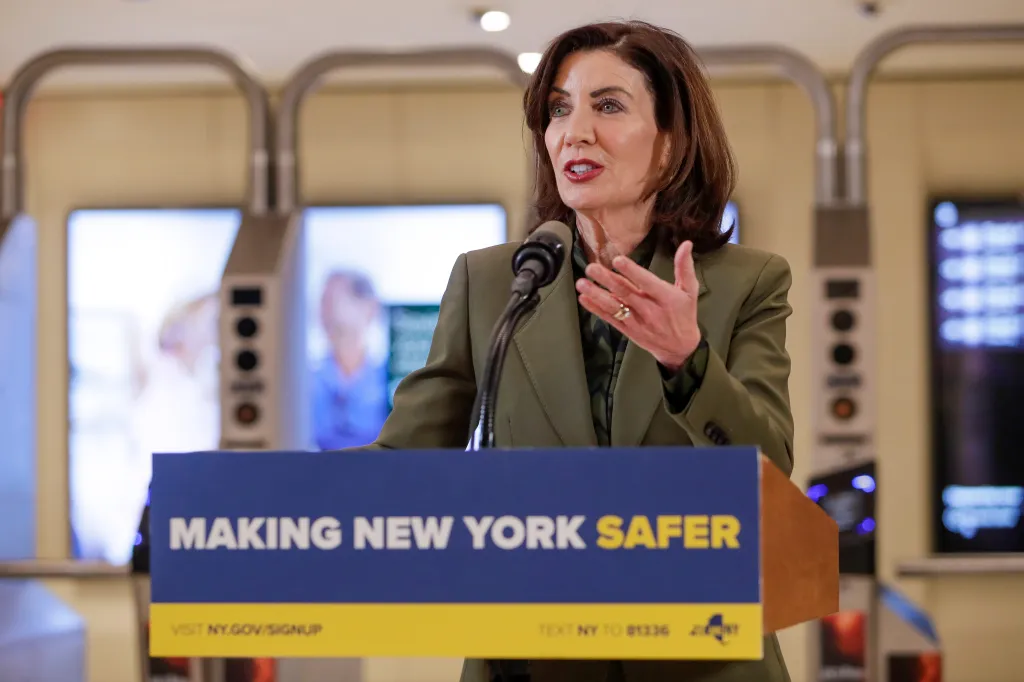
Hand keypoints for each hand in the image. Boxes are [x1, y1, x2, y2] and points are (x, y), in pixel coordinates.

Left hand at [575, 240, 701, 371]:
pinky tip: (584, 299)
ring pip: (615, 307)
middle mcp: (650, 310)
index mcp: (666, 298)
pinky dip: (596, 309)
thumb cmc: (684, 314)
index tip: (618, 260)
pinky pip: (610, 319)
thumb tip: (686, 244)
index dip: (632, 272)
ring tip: (582, 284)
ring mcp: (637, 322)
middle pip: (626, 293)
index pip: (647, 283)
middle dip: (607, 280)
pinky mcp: (628, 330)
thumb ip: (685, 267)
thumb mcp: (690, 291)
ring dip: (597, 295)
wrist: (680, 347)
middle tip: (591, 268)